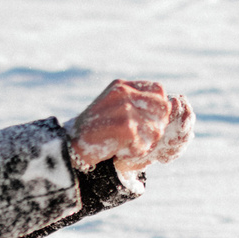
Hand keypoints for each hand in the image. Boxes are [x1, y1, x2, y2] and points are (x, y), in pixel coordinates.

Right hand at [69, 79, 190, 175]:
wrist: (71, 145)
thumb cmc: (95, 129)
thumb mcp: (112, 105)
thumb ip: (133, 101)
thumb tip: (167, 106)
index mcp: (122, 86)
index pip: (159, 90)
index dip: (160, 107)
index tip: (150, 121)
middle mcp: (124, 93)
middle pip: (163, 108)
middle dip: (157, 126)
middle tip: (142, 138)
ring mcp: (126, 109)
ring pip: (157, 128)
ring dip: (146, 142)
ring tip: (128, 145)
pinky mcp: (126, 127)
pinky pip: (145, 143)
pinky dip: (136, 152)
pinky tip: (121, 151)